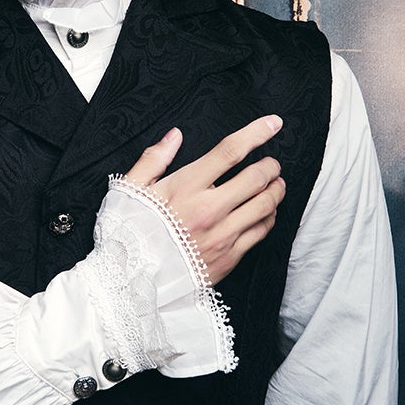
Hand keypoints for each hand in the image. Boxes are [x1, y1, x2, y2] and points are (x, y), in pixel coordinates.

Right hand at [125, 117, 285, 283]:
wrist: (128, 280)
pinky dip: (269, 217)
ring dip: (276, 190)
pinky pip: (260, 232)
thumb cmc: (128, 233)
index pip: (230, 152)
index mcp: (186, 187)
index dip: (256, 134)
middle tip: (272, 163)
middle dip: (270, 166)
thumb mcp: (130, 189)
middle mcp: (209, 209)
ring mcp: (222, 234)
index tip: (273, 123)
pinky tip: (266, 211)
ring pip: (265, 205)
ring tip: (276, 184)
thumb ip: (153, 159)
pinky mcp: (229, 257)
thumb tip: (174, 136)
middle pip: (256, 178)